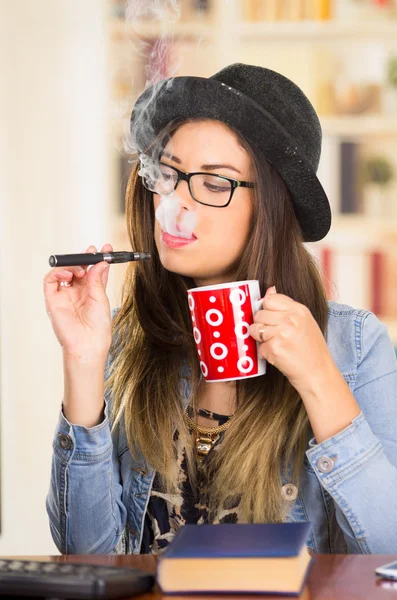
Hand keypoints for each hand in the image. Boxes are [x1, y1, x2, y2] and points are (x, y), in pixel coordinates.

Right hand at [43, 243, 112, 360]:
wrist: (88, 344)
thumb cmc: (98, 327)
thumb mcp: (100, 298)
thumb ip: (97, 279)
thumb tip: (101, 262)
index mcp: (90, 292)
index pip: (92, 270)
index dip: (97, 259)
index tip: (106, 249)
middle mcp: (76, 292)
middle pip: (77, 268)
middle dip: (84, 258)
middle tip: (92, 252)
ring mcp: (64, 295)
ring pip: (63, 272)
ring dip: (72, 265)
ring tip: (81, 270)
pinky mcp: (52, 300)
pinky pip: (50, 281)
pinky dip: (57, 273)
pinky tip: (68, 274)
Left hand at [249, 286, 333, 394]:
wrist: (319, 373)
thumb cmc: (312, 349)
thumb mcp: (305, 322)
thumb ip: (286, 307)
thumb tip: (269, 290)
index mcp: (299, 310)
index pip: (270, 299)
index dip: (266, 309)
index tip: (269, 318)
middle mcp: (290, 319)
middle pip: (259, 314)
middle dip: (261, 325)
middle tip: (273, 335)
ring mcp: (282, 333)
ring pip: (254, 329)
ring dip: (260, 339)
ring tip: (275, 344)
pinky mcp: (274, 349)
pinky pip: (259, 347)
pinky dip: (265, 353)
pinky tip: (278, 356)